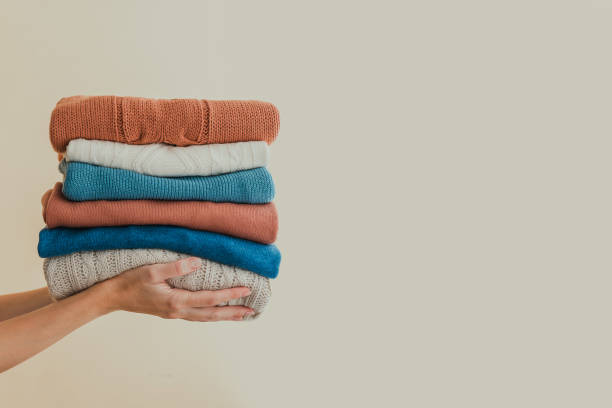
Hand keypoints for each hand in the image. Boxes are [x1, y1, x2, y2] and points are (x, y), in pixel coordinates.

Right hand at [101, 257, 253, 320]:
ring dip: (223, 316)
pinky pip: (196, 315)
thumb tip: (197, 262)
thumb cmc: (130, 282)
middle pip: (211, 314)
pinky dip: (210, 314)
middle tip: (252, 310)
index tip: (245, 290)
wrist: (112, 297)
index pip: (209, 298)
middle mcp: (178, 311)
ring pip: (205, 317)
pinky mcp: (171, 312)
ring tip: (240, 314)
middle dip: (232, 312)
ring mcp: (174, 314)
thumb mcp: (151, 270)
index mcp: (175, 301)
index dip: (229, 294)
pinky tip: (216, 311)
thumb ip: (175, 267)